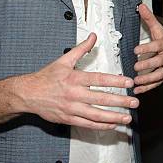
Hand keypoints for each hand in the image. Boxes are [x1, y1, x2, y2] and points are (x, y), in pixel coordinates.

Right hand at [20, 33, 139, 129]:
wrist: (28, 94)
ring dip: (114, 117)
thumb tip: (94, 36)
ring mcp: (71, 108)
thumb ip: (82, 49)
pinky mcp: (68, 119)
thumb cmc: (46, 77)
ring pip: (96, 115)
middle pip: (101, 99)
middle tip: (134, 102)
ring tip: (127, 118)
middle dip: (120, 101)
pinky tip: (112, 125)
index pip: (99, 79)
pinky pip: (88, 124)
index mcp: (74, 78)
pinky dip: (101, 126)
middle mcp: (74, 94)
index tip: (129, 82)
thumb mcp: (64, 60)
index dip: (115, 81)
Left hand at [133, 4, 162, 93]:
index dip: (147, 48)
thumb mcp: (158, 28)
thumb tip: (140, 6)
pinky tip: (138, 90)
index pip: (157, 46)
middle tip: (135, 67)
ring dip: (148, 79)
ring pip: (160, 74)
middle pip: (159, 61)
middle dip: (147, 65)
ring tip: (136, 81)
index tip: (136, 50)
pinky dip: (148, 88)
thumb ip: (148, 18)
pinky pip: (158, 83)